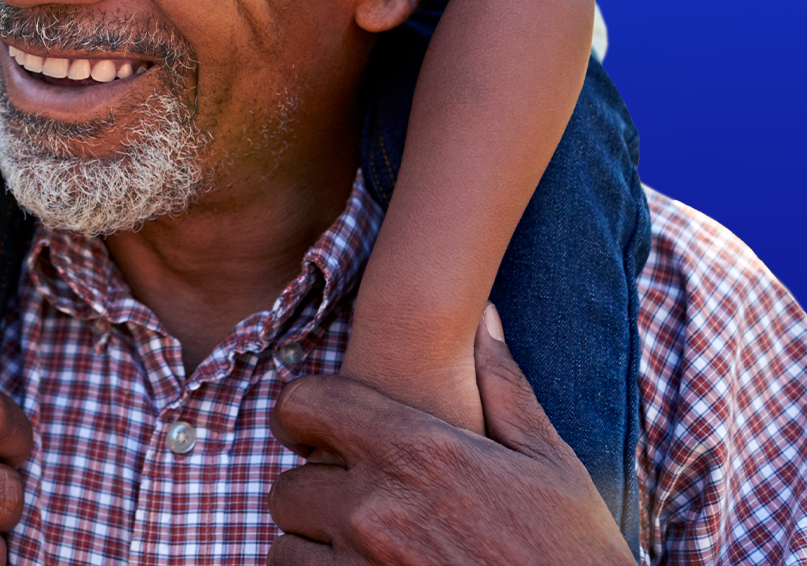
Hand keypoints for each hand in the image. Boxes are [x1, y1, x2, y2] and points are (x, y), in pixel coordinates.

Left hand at [267, 309, 634, 564]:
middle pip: (287, 486)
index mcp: (416, 452)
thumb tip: (485, 317)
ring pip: (285, 546)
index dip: (302, 413)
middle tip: (347, 501)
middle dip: (312, 491)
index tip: (315, 430)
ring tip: (351, 548)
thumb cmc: (573, 552)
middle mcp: (377, 509)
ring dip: (311, 546)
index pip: (303, 405)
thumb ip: (503, 385)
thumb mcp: (548, 464)